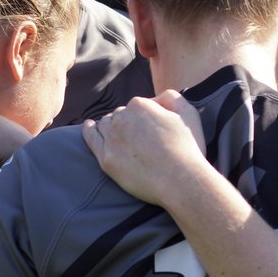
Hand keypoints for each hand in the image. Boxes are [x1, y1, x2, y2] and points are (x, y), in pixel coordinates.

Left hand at [82, 91, 207, 206]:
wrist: (181, 180)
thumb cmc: (187, 148)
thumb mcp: (188, 112)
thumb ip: (171, 97)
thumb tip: (156, 99)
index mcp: (140, 105)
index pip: (136, 107)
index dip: (144, 118)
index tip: (152, 131)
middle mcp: (122, 117)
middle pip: (119, 116)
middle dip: (127, 124)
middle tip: (139, 139)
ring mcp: (112, 138)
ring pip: (105, 125)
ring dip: (111, 128)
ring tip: (119, 138)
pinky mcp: (106, 159)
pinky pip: (91, 139)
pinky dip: (89, 130)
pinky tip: (89, 127)